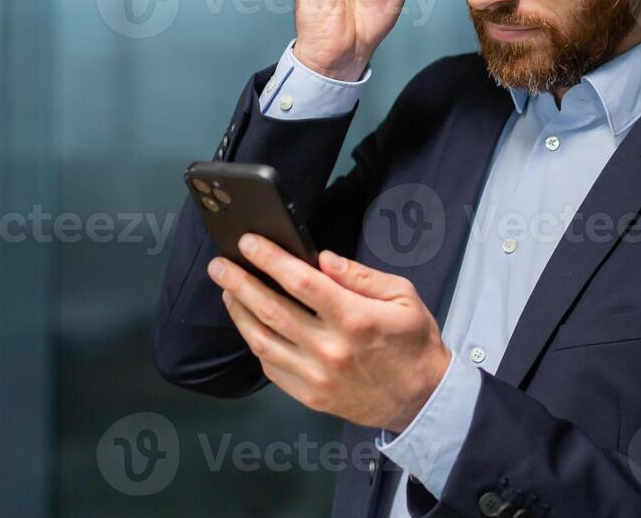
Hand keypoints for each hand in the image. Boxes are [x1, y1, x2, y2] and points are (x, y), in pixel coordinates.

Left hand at [209, 235, 451, 431]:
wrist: (422, 398)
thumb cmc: (413, 343)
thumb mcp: (402, 296)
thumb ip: (360, 276)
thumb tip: (322, 260)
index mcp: (355, 318)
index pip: (301, 281)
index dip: (270, 259)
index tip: (249, 242)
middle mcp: (330, 348)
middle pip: (271, 309)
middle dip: (239, 282)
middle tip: (219, 265)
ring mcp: (317, 376)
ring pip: (263, 341)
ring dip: (239, 313)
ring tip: (227, 291)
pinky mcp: (310, 396)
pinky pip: (271, 369)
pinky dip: (256, 344)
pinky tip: (250, 326)